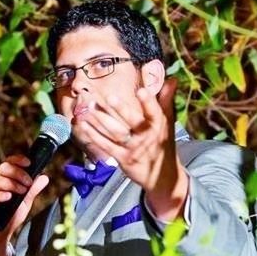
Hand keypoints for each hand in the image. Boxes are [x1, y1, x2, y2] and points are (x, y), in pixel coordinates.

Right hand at [0, 155, 48, 255]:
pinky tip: (8, 197)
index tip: (29, 163)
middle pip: (4, 168)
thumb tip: (44, 177)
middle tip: (28, 183)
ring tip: (22, 192)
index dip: (18, 160)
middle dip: (19, 173)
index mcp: (2, 179)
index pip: (8, 163)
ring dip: (13, 184)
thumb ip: (33, 190)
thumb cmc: (9, 217)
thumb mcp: (25, 202)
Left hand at [76, 78, 188, 219]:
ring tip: (89, 106)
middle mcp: (146, 136)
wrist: (163, 176)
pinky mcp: (123, 159)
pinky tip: (84, 125)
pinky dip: (94, 135)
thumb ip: (166, 100)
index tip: (142, 90)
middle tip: (109, 96)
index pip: (154, 112)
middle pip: (133, 121)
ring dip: (101, 119)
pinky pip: (106, 145)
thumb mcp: (168, 122)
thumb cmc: (163, 143)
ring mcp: (134, 148)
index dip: (148, 102)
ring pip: (116, 132)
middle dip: (121, 108)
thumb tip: (172, 79)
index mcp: (158, 125)